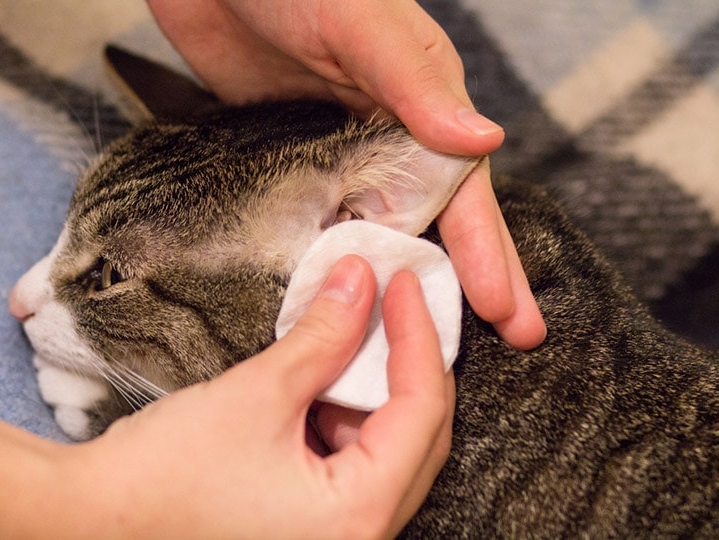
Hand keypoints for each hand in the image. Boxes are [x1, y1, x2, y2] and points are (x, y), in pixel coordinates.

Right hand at [59, 256, 452, 537]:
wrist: (93, 521)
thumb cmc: (164, 475)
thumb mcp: (257, 394)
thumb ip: (321, 335)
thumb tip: (360, 280)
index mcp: (357, 517)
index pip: (422, 411)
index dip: (419, 337)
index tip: (402, 283)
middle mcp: (359, 538)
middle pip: (417, 436)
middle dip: (407, 363)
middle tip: (392, 302)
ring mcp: (336, 536)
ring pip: (387, 450)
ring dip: (373, 389)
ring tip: (353, 331)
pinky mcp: (311, 527)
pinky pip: (351, 464)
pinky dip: (343, 416)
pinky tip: (322, 378)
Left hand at [147, 0, 546, 348]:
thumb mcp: (360, 22)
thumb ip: (416, 81)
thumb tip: (485, 142)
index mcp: (422, 104)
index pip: (465, 193)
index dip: (487, 255)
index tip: (511, 317)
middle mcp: (387, 137)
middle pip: (430, 224)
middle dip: (459, 286)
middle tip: (490, 349)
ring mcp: (336, 155)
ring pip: (372, 232)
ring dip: (390, 286)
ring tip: (404, 345)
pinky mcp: (288, 163)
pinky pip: (315, 224)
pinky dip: (327, 263)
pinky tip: (331, 302)